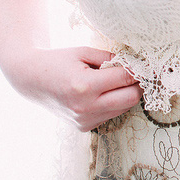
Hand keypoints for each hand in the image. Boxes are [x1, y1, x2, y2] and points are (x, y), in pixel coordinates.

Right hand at [4, 47, 142, 131]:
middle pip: (130, 98)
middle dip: (138, 85)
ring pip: (123, 109)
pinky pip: (111, 115)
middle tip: (139, 74)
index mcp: (84, 86)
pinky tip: (104, 93)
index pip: (124, 78)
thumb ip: (111, 58)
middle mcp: (84, 107)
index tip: (148, 66)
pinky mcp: (83, 127)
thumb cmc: (58, 61)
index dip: (139, 71)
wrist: (30, 79)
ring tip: (118, 82)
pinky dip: (114, 104)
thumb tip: (135, 64)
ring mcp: (84, 120)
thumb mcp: (84, 52)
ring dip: (126, 95)